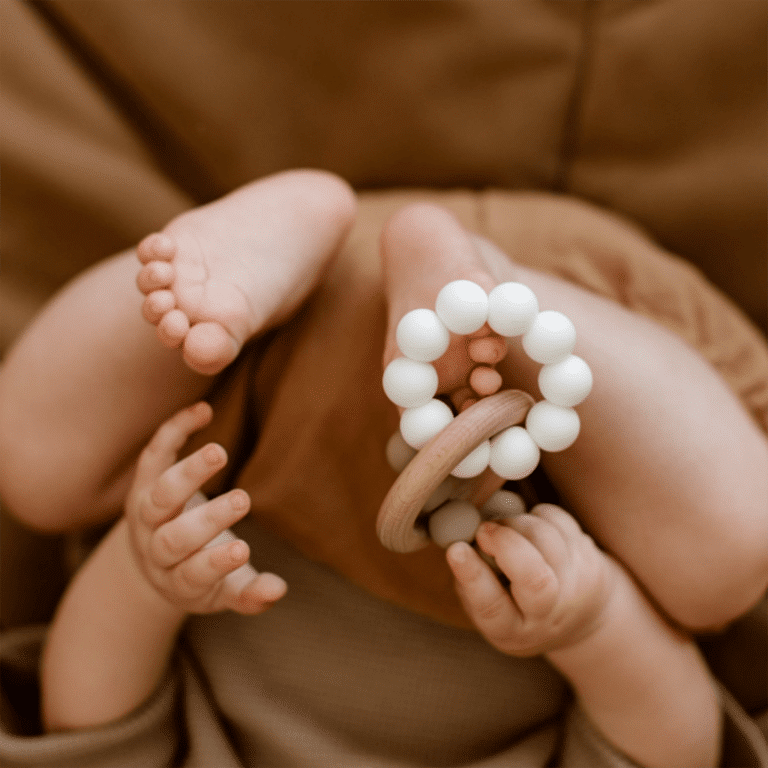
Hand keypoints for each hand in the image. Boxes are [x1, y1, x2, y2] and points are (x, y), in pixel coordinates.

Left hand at [124, 401, 286, 614]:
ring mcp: (145, 514)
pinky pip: (154, 455)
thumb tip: (279, 590)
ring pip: (156, 497)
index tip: (243, 548)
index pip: (192, 575)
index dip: (215, 563)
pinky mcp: (144, 482)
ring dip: (186, 475)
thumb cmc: (203, 574)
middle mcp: (155, 549)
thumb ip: (249, 594)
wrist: (154, 560)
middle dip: (205, 520)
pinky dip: (174, 431)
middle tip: (242, 500)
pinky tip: (203, 411)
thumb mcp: (226, 591)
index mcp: (178, 580)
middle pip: (171, 539)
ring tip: (217, 452)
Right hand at [447, 504, 616, 655]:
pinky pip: (560, 521)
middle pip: (534, 578)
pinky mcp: (591, 559)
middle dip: (505, 543)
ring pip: (546, 538)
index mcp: (511, 630)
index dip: (473, 576)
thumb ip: (470, 580)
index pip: (492, 606)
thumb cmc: (516, 606)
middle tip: (484, 530)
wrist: (579, 616)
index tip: (456, 549)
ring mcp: (575, 586)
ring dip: (516, 523)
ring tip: (505, 530)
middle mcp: (547, 614)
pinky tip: (530, 528)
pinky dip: (537, 515)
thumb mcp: (488, 608)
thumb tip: (459, 539)